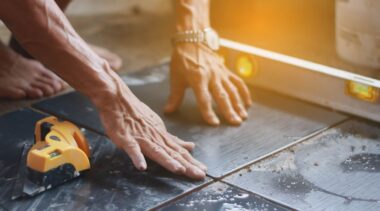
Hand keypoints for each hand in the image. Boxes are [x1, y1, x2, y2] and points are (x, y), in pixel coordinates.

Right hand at [92, 70, 206, 179]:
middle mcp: (155, 138)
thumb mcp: (159, 127)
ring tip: (179, 170)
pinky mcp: (126, 138)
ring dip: (167, 161)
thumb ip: (173, 140)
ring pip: (156, 151)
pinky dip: (137, 157)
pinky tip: (142, 166)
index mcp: (162, 137)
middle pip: (173, 154)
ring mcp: (141, 138)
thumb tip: (191, 146)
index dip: (192, 162)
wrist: (118, 99)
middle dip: (187, 165)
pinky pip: (132, 149)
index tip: (203, 171)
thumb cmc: (137, 114)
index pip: (180, 152)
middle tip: (199, 175)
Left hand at [165, 43, 252, 124]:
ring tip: (243, 117)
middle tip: (235, 123)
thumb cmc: (182, 60)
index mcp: (197, 78)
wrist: (193, 40)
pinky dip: (244, 92)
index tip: (214, 123)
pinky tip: (248, 104)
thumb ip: (174, 96)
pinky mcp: (226, 71)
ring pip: (232, 90)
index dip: (208, 112)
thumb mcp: (176, 77)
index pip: (204, 98)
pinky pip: (238, 82)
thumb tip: (168, 111)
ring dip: (238, 104)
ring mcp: (221, 73)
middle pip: (222, 96)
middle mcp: (211, 76)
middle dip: (229, 110)